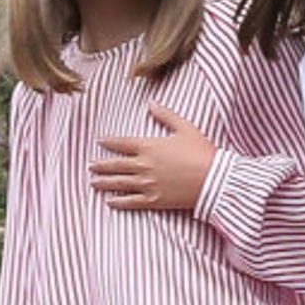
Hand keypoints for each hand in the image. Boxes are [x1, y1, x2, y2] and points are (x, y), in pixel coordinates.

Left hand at [91, 102, 214, 210]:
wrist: (213, 179)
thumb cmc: (201, 152)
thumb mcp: (185, 128)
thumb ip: (166, 115)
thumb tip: (151, 103)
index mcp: (149, 146)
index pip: (122, 143)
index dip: (109, 142)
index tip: (100, 141)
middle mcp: (143, 165)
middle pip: (115, 164)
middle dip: (101, 165)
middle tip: (91, 166)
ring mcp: (147, 183)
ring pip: (119, 183)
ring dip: (104, 183)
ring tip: (94, 182)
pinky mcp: (153, 199)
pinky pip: (130, 201)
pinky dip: (118, 202)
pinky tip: (109, 202)